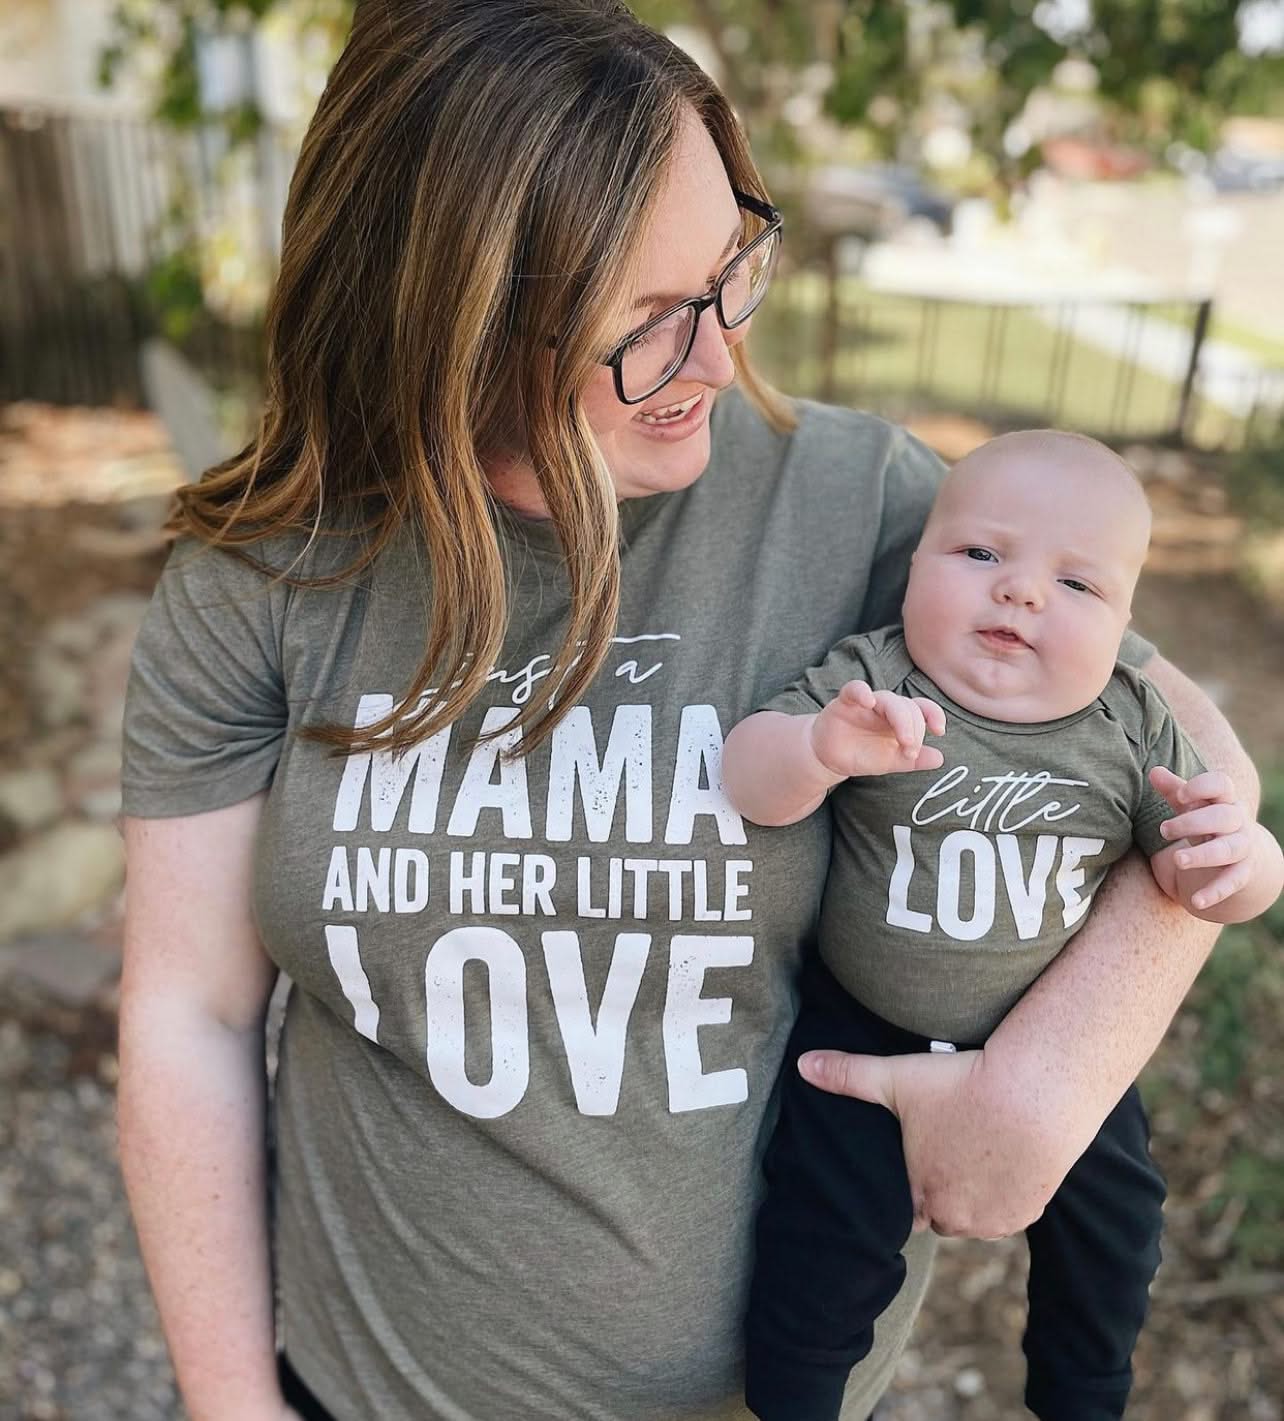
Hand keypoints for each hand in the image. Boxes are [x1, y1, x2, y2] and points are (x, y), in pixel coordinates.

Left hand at [797, 1046, 1079, 1239]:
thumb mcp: (897, 1076)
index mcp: (921, 1198)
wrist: (1035, 1094)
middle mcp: (959, 1220)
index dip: (903, 1186)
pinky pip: (1011, 1209)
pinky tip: (1003, 1157)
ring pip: (976, 1213)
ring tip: (974, 1148)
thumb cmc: (962, 1085)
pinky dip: (1007, 1190)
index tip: (911, 1159)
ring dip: (973, 1192)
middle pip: (940, 1211)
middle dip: (939, 1187)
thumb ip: (846, 1075)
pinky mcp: (1031, 1211)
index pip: (902, 1209)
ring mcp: (998, 1220)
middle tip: (945, 1146)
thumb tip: (802, 1065)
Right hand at [809, 681, 945, 780]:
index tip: (939, 731)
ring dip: (901, 719)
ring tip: (904, 741)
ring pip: (889, 699)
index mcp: (900, 719)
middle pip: (909, 707)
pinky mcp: (845, 702)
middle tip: (910, 753)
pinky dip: (862, 692)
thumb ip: (913, 760)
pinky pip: (855, 689)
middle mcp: (886, 708)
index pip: (922, 708)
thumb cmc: (861, 755)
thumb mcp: (890, 761)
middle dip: (915, 730)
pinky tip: (869, 702)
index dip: (933, 714)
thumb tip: (939, 758)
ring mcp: (866, 703)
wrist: (829, 758)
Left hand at [1149, 766, 1256, 910]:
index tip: (1178, 794)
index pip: (1221, 785)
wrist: (1241, 851)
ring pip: (1228, 850)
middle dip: (1193, 822)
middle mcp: (1237, 822)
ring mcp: (1242, 848)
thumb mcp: (1190, 805)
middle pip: (1223, 817)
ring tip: (1178, 860)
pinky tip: (1195, 902)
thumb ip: (1173, 789)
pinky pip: (1232, 882)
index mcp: (1224, 800)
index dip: (1202, 787)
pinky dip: (1215, 892)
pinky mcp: (1242, 873)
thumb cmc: (1206, 820)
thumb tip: (1153, 771)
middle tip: (1163, 829)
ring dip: (1203, 855)